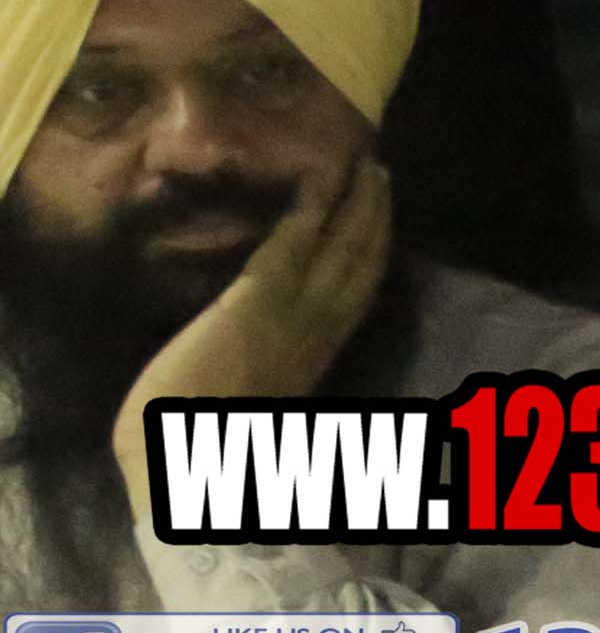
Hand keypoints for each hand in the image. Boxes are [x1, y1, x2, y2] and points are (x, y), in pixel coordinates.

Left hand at [110, 154, 394, 511]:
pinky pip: (292, 247)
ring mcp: (292, 315)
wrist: (184, 464)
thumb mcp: (256, 408)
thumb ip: (278, 377)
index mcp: (317, 359)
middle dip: (376, 219)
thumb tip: (281, 359)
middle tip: (382, 176)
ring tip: (365, 169)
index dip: (373, 256)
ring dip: (356, 205)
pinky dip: (309, 213)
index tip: (381, 223)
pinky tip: (318, 183)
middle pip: (362, 266)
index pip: (356, 297)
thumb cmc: (206, 449)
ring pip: (340, 250)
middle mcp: (320, 333)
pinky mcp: (256, 301)